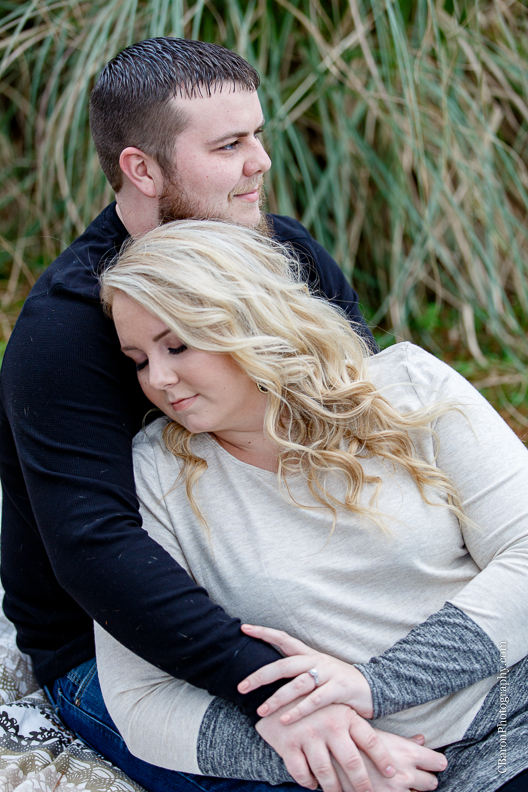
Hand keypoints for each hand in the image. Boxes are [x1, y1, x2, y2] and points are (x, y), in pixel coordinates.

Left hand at [239, 624, 373, 721]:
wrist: (373, 688)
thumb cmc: (339, 683)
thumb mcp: (318, 672)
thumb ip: (297, 673)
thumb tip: (268, 675)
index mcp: (310, 654)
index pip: (284, 639)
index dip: (264, 633)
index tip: (244, 628)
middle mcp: (317, 660)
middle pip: (284, 665)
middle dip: (261, 676)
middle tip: (241, 686)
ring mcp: (328, 674)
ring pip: (297, 684)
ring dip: (277, 698)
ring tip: (261, 711)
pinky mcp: (339, 690)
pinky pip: (315, 700)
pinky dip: (299, 710)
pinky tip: (285, 719)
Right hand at [255, 699, 396, 791]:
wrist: (276, 694)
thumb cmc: (318, 707)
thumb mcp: (345, 710)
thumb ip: (374, 729)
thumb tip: (422, 740)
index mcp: (346, 715)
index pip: (371, 740)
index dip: (383, 759)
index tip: (393, 775)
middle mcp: (329, 725)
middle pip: (352, 763)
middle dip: (362, 785)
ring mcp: (308, 735)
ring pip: (327, 774)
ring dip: (335, 790)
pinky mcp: (288, 745)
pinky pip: (302, 774)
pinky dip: (309, 783)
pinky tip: (314, 785)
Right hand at [339, 730, 446, 790]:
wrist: (328, 756)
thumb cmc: (353, 740)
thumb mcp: (378, 735)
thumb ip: (403, 741)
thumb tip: (421, 740)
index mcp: (407, 753)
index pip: (439, 762)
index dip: (435, 762)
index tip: (430, 762)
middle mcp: (405, 774)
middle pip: (432, 783)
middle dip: (424, 779)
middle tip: (412, 774)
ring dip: (410, 791)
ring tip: (395, 782)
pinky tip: (385, 789)